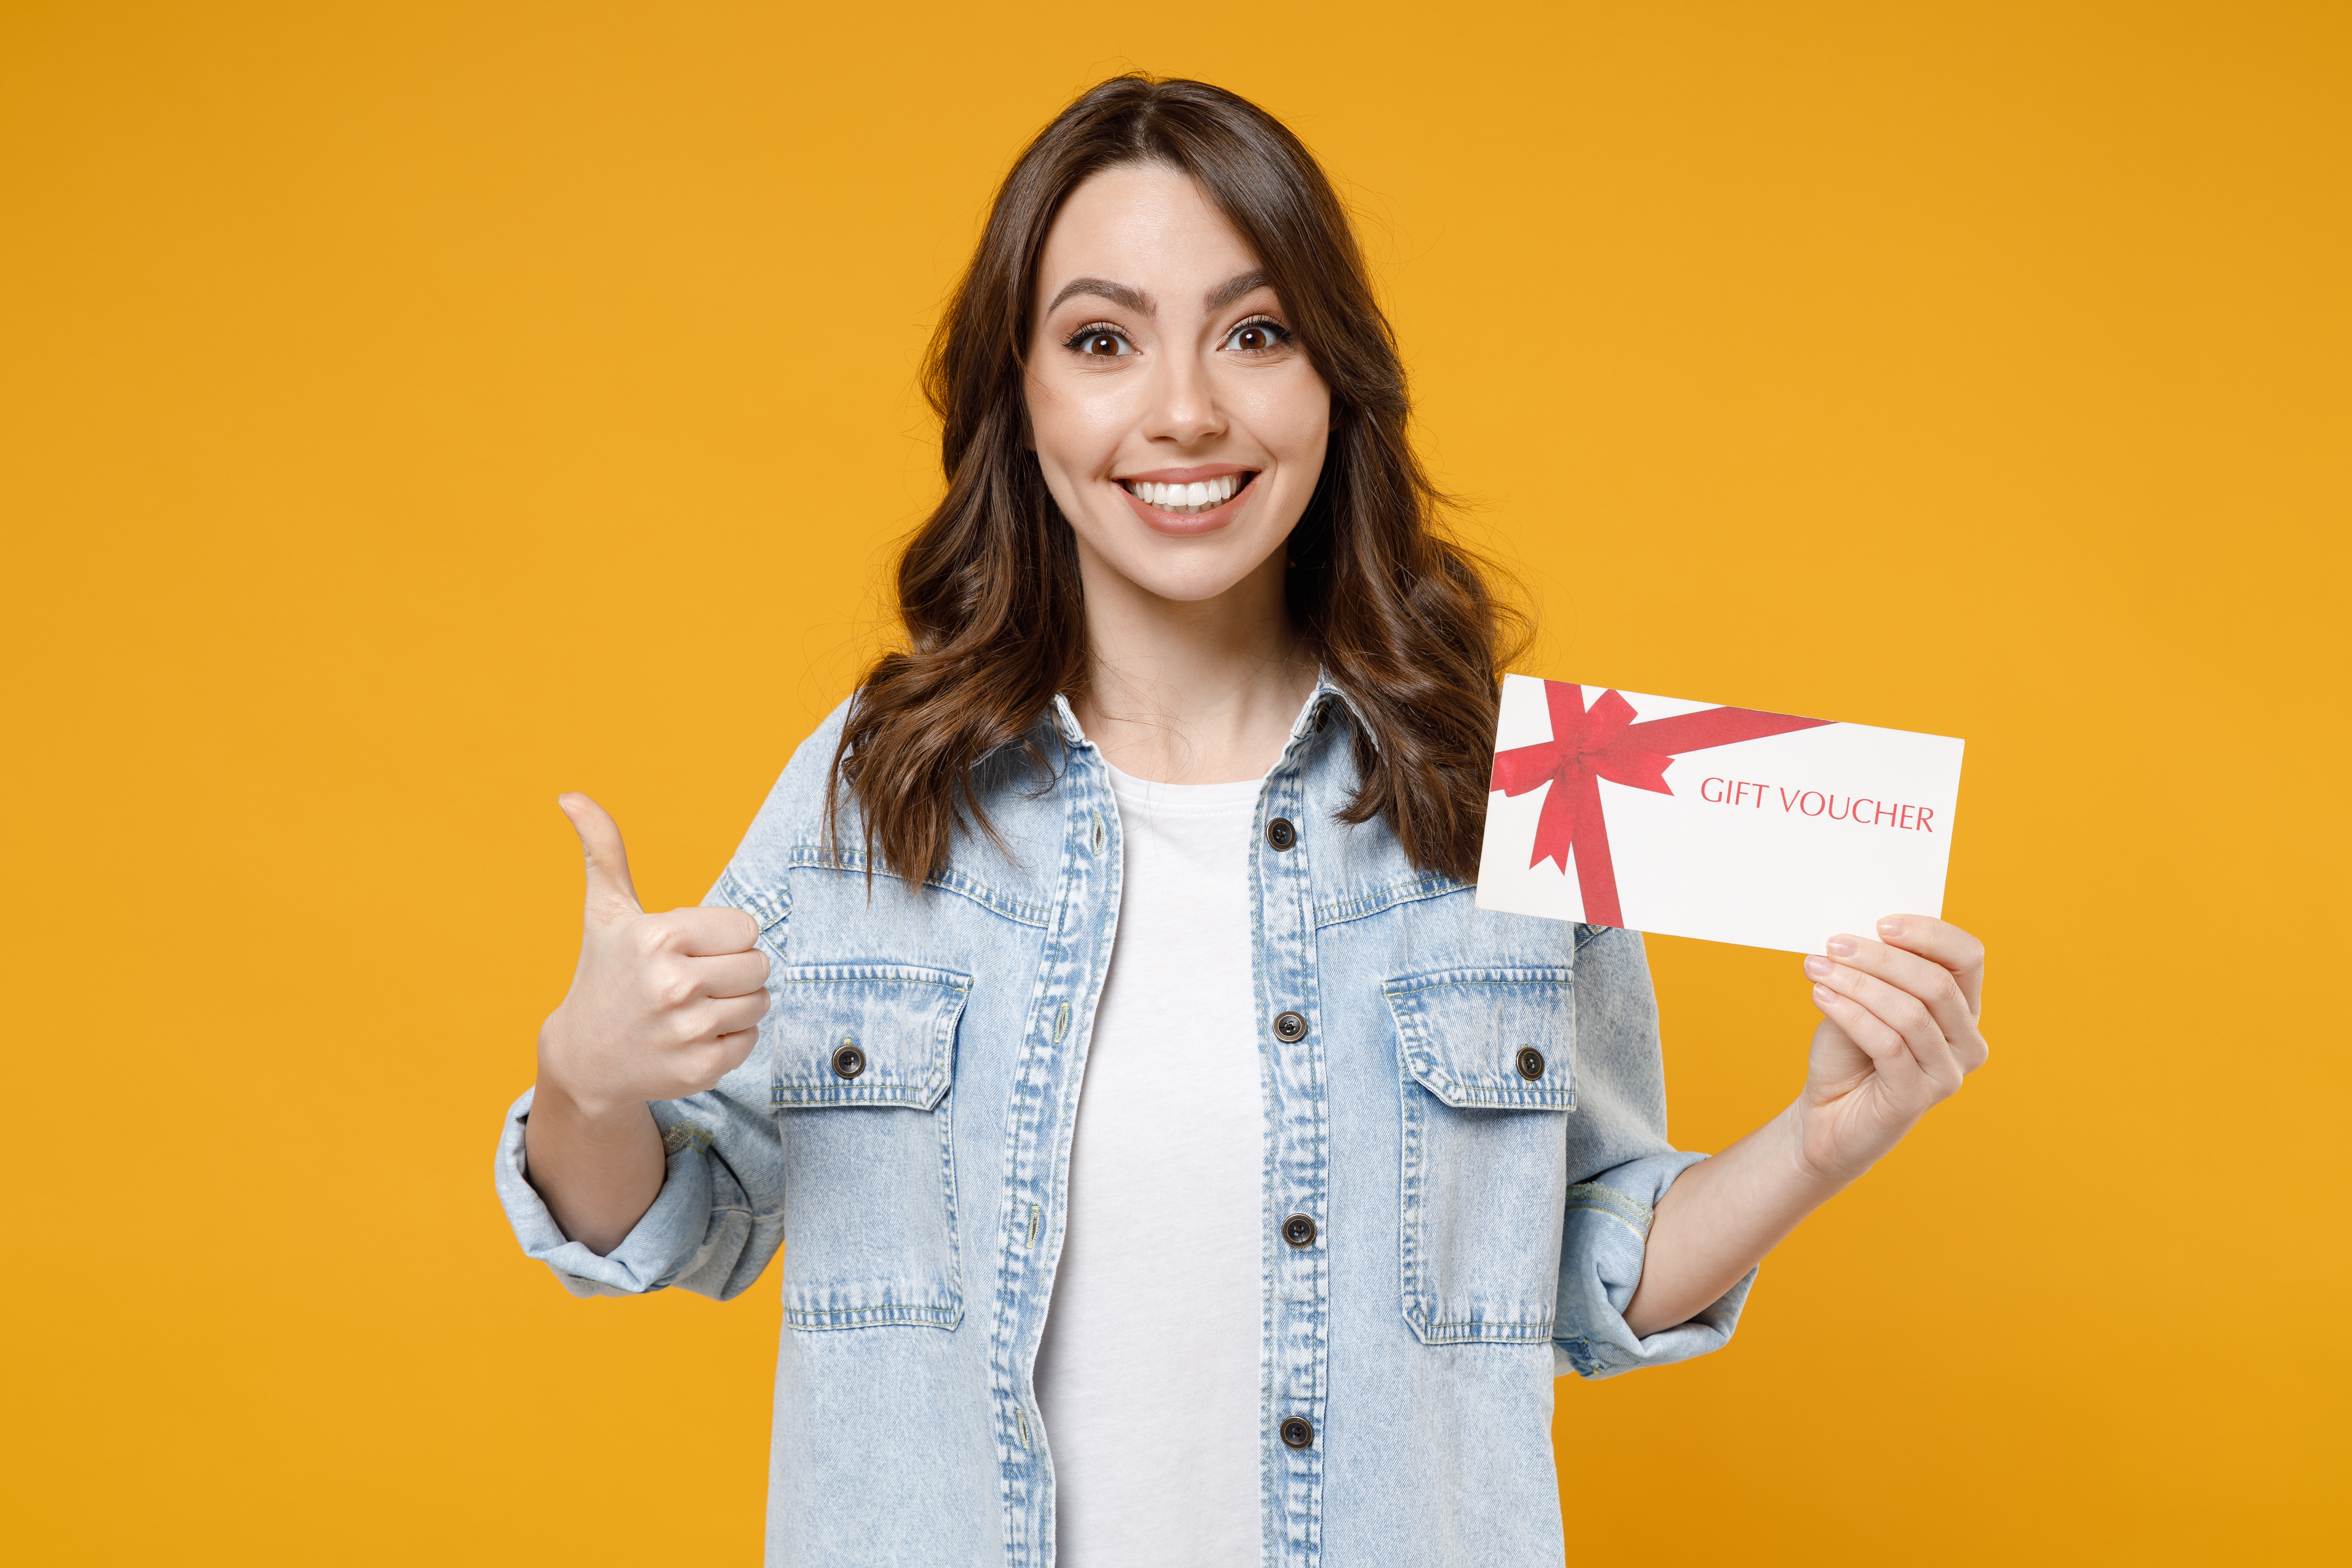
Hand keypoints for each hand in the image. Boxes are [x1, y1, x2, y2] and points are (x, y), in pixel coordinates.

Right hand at [536, 793, 769, 1119]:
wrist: (585, 1058)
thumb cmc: (604, 974)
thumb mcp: (605, 910)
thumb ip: (603, 849)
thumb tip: (570, 795)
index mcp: (659, 937)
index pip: (745, 927)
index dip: (723, 935)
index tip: (691, 947)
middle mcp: (673, 984)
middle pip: (759, 964)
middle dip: (733, 968)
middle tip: (694, 978)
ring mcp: (688, 1030)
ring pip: (761, 1001)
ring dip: (736, 1002)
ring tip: (694, 1006)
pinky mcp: (700, 1068)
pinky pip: (751, 1039)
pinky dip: (731, 1038)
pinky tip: (692, 1036)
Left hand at [1794, 914, 1988, 1183]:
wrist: (1825, 1115)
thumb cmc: (1848, 1053)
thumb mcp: (1862, 1001)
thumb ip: (1875, 973)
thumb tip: (1860, 936)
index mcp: (1963, 1010)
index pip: (1967, 958)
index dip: (1929, 934)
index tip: (1881, 922)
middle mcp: (1967, 1042)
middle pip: (1938, 983)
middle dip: (1882, 957)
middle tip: (1834, 944)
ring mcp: (1947, 1073)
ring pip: (1911, 1013)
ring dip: (1859, 983)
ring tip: (1816, 968)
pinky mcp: (1917, 1098)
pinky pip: (1888, 1044)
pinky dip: (1851, 1014)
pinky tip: (1820, 996)